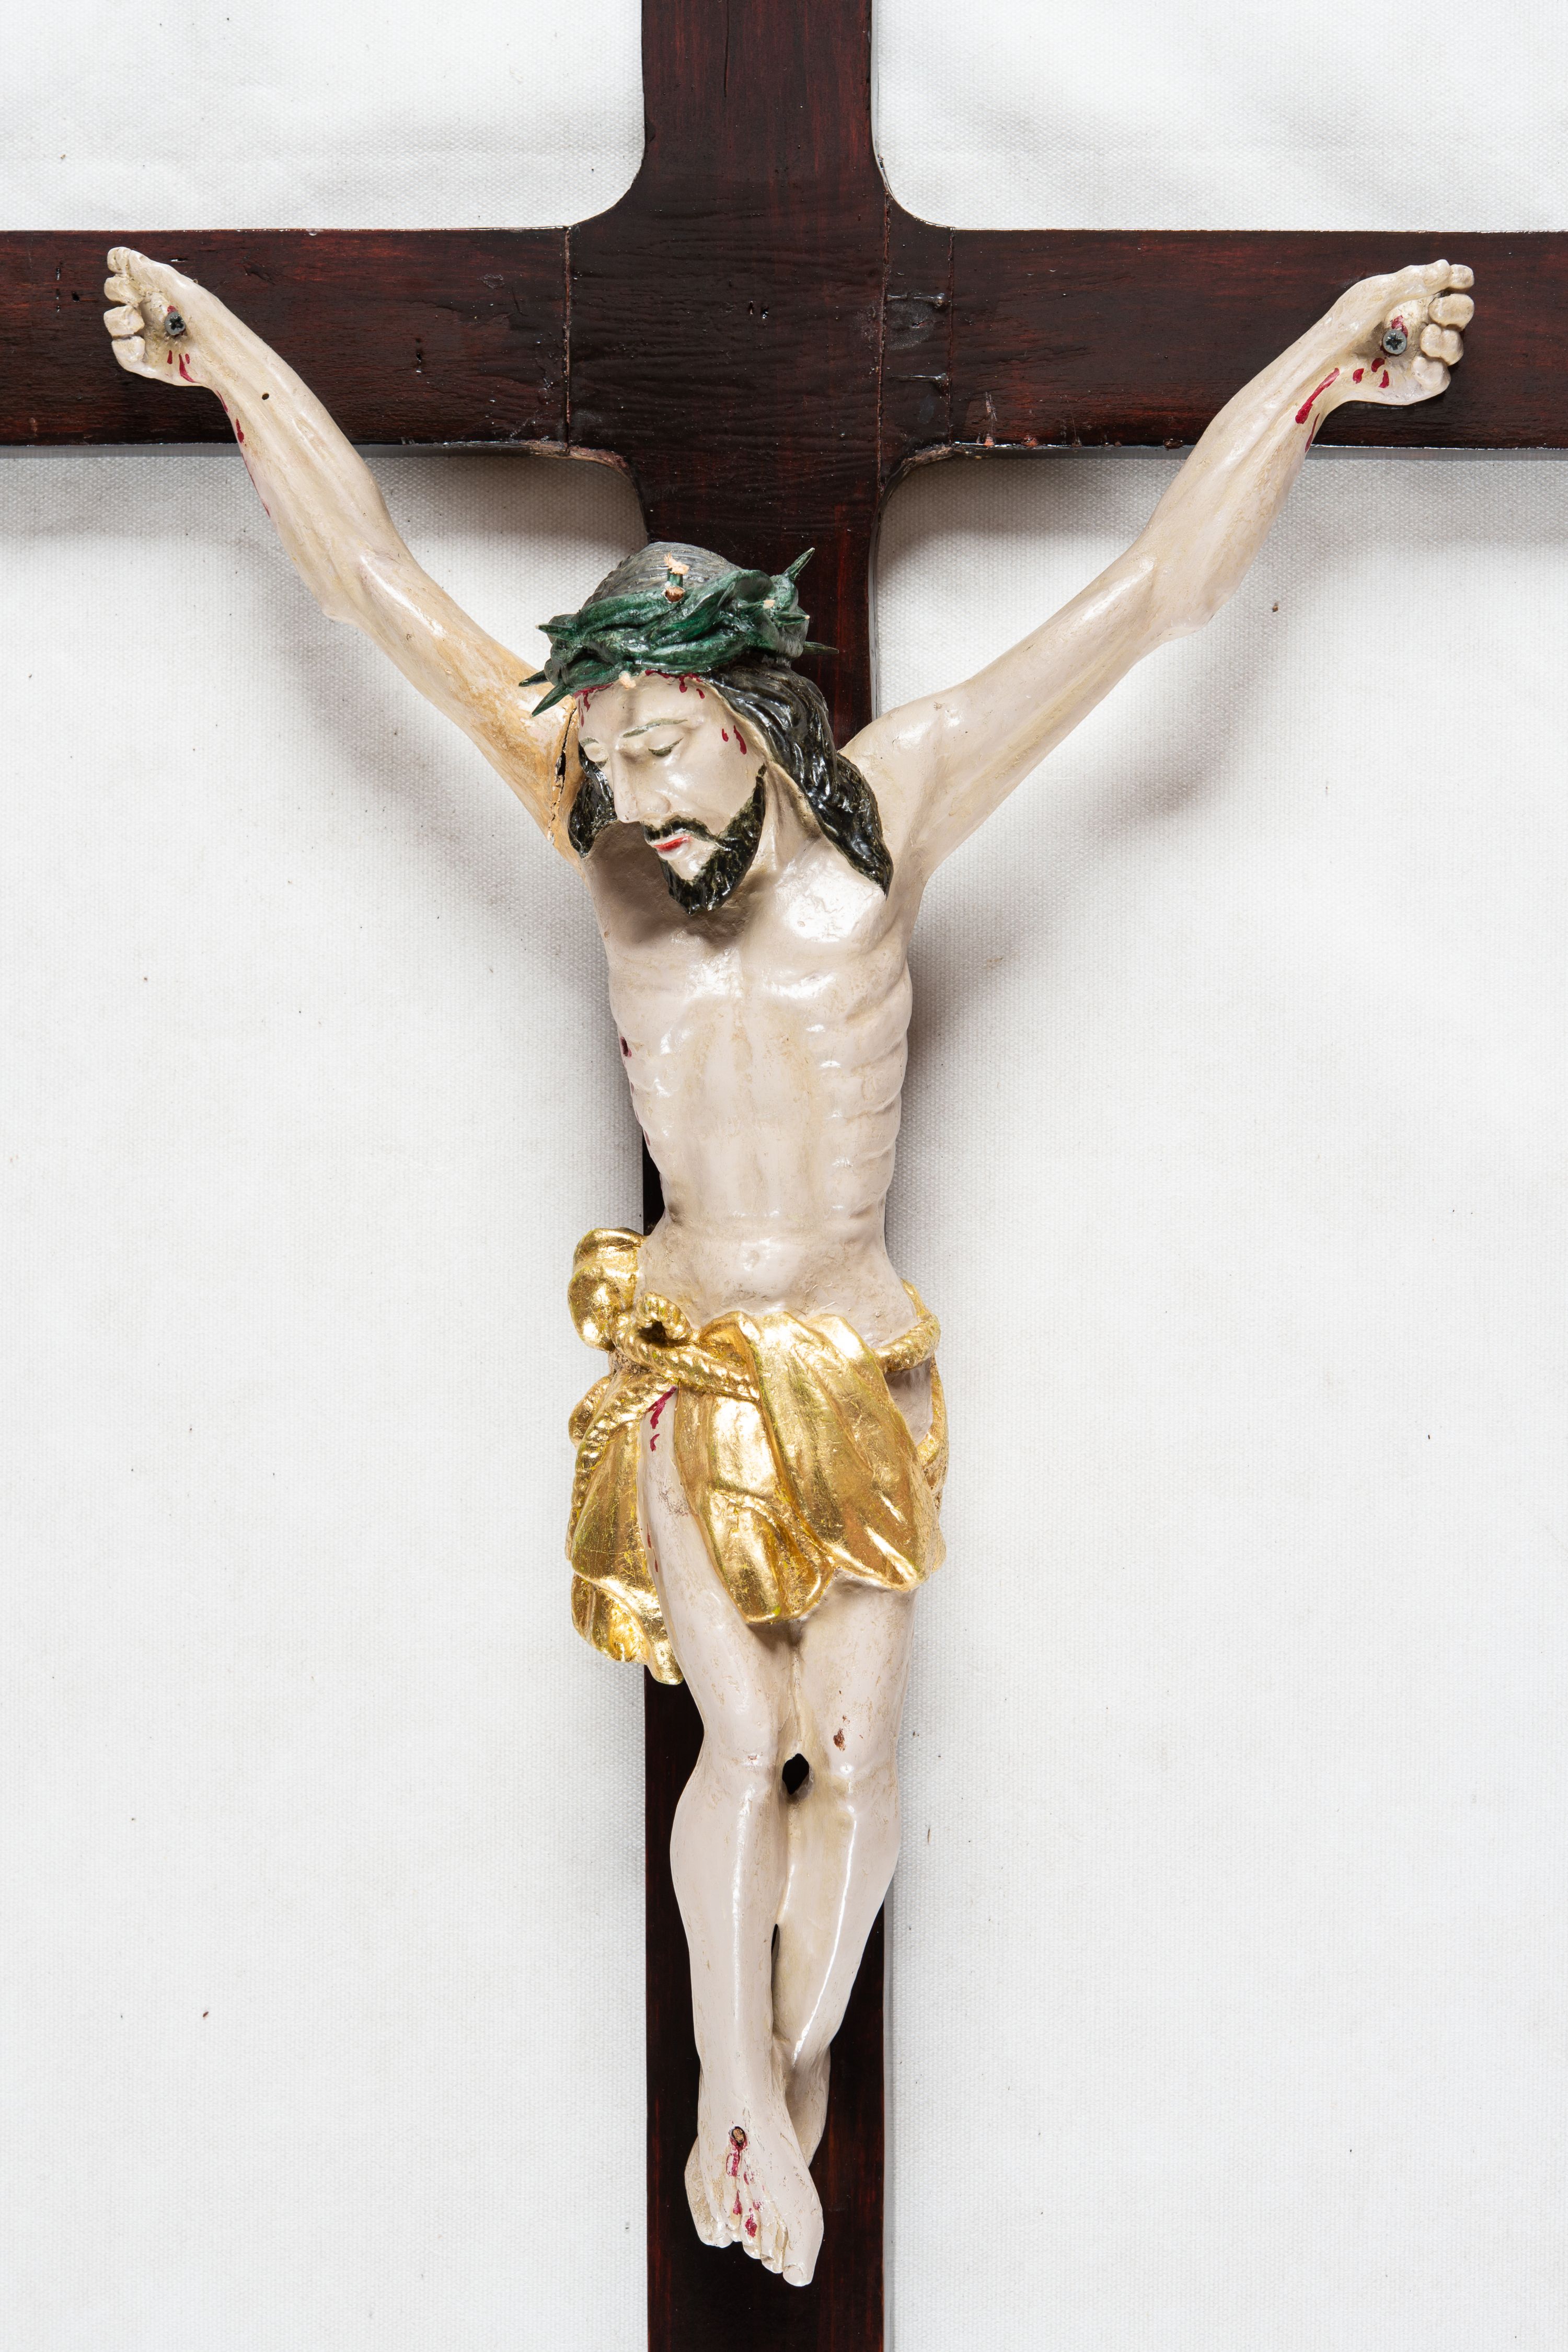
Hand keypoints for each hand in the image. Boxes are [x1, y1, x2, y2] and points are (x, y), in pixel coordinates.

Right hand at [102, 248, 209, 386]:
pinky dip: (124, 347)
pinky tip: (139, 344)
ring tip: (136, 322)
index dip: (118, 265)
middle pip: (114, 292)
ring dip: (118, 319)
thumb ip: (153, 273)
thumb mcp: (184, 290)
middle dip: (117, 290)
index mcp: (159, 291)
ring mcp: (147, 336)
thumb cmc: (212, 323)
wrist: (224, 359)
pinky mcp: (147, 361)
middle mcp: (150, 311)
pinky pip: (121, 352)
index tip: (119, 266)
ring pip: (113, 321)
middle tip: (133, 297)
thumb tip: (125, 256)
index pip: (127, 272)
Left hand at [1323, 259, 1473, 409]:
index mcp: (1418, 300)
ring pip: (1455, 348)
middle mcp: (1425, 325)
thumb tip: (1445, 268)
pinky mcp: (1414, 383)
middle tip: (1435, 309)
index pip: (1455, 286)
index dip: (1461, 280)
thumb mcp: (1376, 294)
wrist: (1325, 363)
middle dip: (1456, 308)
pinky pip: (1440, 379)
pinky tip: (1417, 364)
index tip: (1455, 279)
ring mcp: (1422, 355)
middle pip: (1463, 314)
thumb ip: (1411, 280)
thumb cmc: (1345, 324)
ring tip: (1426, 336)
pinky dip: (1434, 371)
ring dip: (1447, 340)